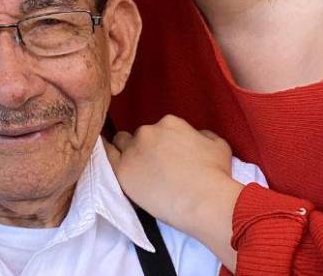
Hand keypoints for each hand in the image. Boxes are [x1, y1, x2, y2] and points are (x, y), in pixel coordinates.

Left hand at [106, 115, 242, 270]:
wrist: (204, 200)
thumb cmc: (215, 174)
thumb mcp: (218, 144)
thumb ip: (202, 135)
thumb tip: (196, 136)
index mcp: (169, 123)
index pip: (160, 129)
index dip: (163, 144)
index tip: (168, 157)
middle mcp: (148, 131)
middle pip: (139, 136)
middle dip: (145, 148)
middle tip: (154, 167)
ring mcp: (133, 150)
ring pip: (121, 144)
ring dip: (127, 153)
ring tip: (135, 169)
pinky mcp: (122, 171)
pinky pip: (106, 156)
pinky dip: (106, 154)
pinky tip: (103, 157)